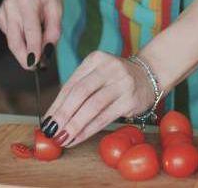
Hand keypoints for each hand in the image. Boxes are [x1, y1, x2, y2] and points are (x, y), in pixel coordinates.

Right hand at [0, 0, 61, 69]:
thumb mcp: (56, 7)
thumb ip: (54, 30)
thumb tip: (47, 50)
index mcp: (27, 1)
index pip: (30, 31)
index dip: (33, 50)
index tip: (35, 64)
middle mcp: (11, 6)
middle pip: (15, 41)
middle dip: (24, 58)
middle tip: (34, 68)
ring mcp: (3, 12)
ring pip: (12, 40)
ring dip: (23, 49)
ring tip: (35, 47)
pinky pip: (10, 35)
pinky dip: (19, 38)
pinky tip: (26, 30)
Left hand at [39, 51, 156, 147]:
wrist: (150, 75)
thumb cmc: (116, 79)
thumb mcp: (98, 76)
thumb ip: (78, 91)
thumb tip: (53, 117)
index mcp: (95, 59)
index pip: (71, 84)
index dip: (56, 105)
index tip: (46, 121)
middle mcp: (108, 68)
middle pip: (80, 93)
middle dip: (63, 115)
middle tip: (51, 132)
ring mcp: (121, 82)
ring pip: (92, 106)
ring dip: (75, 125)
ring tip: (63, 138)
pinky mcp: (130, 99)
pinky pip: (105, 117)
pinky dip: (89, 130)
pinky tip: (78, 138)